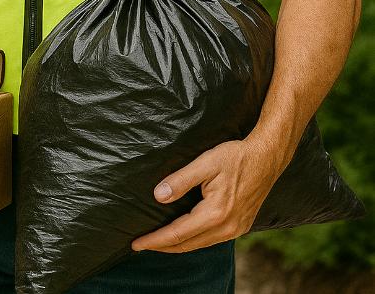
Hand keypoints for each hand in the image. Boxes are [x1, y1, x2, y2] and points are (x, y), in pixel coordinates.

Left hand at [131, 139, 279, 253]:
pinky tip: (186, 234)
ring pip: (200, 244)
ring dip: (178, 245)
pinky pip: (212, 240)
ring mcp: (236, 229)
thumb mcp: (206, 163)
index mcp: (215, 213)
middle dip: (163, 247)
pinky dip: (195, 240)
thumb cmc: (236, 156)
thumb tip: (158, 196)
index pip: (177, 233)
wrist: (267, 157)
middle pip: (188, 245)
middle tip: (141, 245)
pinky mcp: (241, 226)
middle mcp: (227, 228)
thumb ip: (181, 180)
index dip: (155, 240)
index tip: (136, 244)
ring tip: (159, 242)